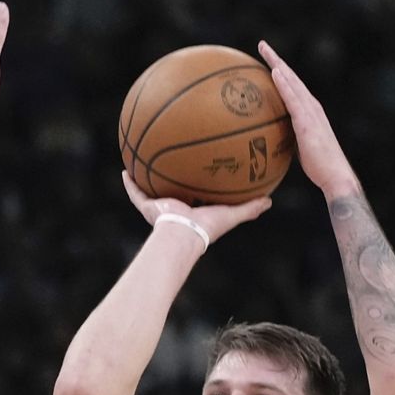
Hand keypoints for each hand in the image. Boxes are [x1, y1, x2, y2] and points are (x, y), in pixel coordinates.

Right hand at [122, 171, 270, 244]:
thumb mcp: (231, 215)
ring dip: (146, 178)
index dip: (195, 188)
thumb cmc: (207, 228)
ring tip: (142, 161)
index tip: (197, 176)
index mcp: (192, 211)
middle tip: (171, 165)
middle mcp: (174, 209)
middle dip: (170, 181)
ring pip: (150, 190)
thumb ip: (249, 208)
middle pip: (171, 192)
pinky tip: (125, 169)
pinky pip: (136, 193)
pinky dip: (129, 183)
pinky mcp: (148, 206)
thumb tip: (269, 200)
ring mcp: (159, 207)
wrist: (184, 233)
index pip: (194, 197)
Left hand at [258, 41, 359, 198]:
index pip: (291, 86)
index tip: (266, 59)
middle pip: (291, 78)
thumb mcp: (299, 148)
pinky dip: (284, 84)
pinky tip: (274, 73)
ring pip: (292, 82)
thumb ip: (288, 138)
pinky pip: (293, 99)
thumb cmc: (318, 167)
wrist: (335, 176)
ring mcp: (311, 112)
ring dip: (278, 65)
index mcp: (309, 111)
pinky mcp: (308, 122)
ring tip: (264, 51)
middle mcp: (311, 106)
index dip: (279, 71)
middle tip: (262, 45)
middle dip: (276, 60)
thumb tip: (271, 140)